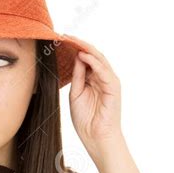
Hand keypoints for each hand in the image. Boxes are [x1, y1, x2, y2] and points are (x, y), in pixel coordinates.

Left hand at [64, 34, 122, 156]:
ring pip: (99, 59)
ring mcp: (109, 81)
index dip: (73, 49)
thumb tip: (76, 57)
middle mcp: (102, 78)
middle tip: (65, 35)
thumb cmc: (86, 119)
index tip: (60, 40)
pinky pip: (103, 70)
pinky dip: (93, 61)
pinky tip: (82, 55)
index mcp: (93, 79)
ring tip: (72, 39)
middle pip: (92, 55)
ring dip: (85, 48)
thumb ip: (77, 76)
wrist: (95, 137)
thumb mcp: (76, 94)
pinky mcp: (113, 87)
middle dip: (79, 44)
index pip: (85, 59)